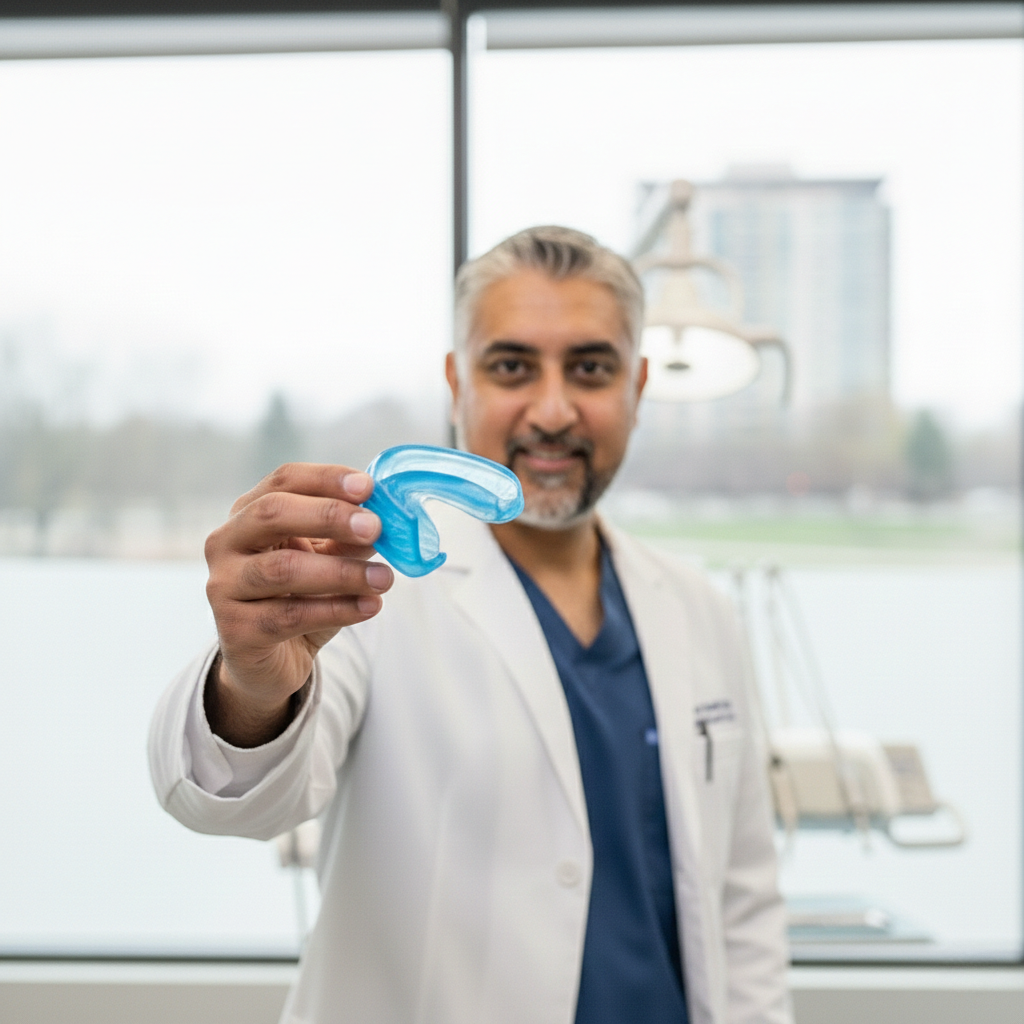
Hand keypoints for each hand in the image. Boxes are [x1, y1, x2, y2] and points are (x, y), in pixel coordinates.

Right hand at [203, 463, 393, 745]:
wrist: (272, 661)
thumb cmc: (300, 598)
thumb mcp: (328, 560)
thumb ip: (349, 538)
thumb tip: (385, 519)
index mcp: (250, 513)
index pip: (284, 481)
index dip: (326, 479)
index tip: (368, 487)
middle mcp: (226, 543)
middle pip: (272, 513)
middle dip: (328, 516)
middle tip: (374, 528)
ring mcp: (224, 586)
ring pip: (283, 569)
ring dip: (342, 572)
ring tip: (384, 578)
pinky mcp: (235, 630)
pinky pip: (290, 616)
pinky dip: (337, 610)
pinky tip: (369, 606)